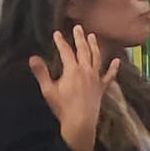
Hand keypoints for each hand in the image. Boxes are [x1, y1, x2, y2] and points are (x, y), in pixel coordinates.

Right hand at [30, 26, 117, 150]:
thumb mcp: (48, 90)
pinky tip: (117, 61)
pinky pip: (110, 75)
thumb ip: (41, 73)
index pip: (66, 51)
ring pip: (97, 58)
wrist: (80, 122)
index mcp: (73, 70)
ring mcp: (96, 78)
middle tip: (78, 28)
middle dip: (80, 38)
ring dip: (95, 46)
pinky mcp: (102, 88)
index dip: (61, 42)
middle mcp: (87, 71)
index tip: (57, 33)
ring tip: (93, 36)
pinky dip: (114, 68)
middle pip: (84, 50)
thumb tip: (32, 57)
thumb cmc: (63, 107)